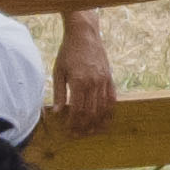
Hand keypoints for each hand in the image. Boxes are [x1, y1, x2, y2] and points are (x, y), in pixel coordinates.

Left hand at [47, 15, 116, 131]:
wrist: (84, 34)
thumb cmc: (68, 52)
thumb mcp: (58, 71)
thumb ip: (59, 93)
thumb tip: (57, 112)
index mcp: (79, 82)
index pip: (77, 110)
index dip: (73, 123)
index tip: (69, 131)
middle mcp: (93, 83)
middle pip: (91, 112)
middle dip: (85, 126)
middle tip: (79, 135)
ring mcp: (104, 80)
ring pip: (103, 107)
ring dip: (98, 122)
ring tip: (93, 131)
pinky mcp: (109, 77)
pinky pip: (112, 98)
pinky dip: (109, 110)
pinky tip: (105, 118)